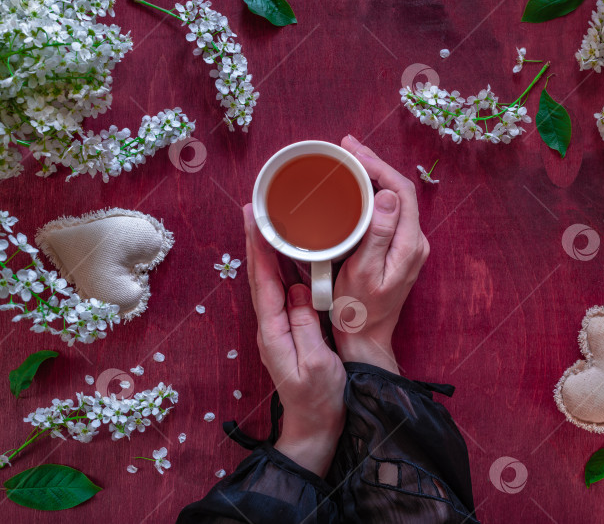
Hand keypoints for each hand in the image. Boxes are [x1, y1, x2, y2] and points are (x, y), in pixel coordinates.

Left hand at [242, 204, 345, 477]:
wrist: (316, 426)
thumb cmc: (320, 399)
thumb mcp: (316, 365)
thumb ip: (304, 327)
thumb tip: (296, 291)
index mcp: (273, 332)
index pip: (263, 282)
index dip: (259, 249)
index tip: (255, 219)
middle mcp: (270, 326)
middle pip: (260, 275)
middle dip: (255, 240)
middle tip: (253, 207)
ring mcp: (277, 327)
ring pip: (268, 280)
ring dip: (265, 250)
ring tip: (265, 220)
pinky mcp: (289, 329)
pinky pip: (281, 290)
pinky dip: (280, 267)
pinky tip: (286, 254)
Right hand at [332, 135, 429, 373]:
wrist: (365, 338)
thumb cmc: (357, 310)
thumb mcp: (362, 272)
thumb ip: (378, 234)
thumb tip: (387, 196)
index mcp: (409, 245)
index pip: (401, 192)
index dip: (379, 167)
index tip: (353, 153)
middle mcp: (414, 242)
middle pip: (399, 191)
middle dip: (375, 165)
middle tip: (346, 146)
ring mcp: (407, 246)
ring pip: (394, 199)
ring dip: (373, 176)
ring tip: (349, 159)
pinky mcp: (397, 250)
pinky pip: (388, 212)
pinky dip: (372, 194)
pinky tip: (355, 187)